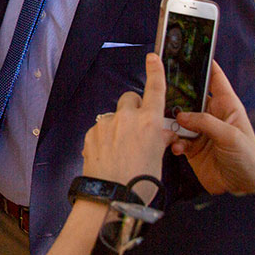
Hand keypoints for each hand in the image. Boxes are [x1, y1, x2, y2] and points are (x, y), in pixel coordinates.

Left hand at [82, 53, 173, 189]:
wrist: (111, 196)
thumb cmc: (139, 182)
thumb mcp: (158, 159)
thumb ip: (159, 139)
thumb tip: (162, 133)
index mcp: (149, 122)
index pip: (155, 89)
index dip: (155, 71)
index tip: (153, 58)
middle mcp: (127, 118)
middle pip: (130, 99)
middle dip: (134, 109)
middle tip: (137, 129)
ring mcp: (106, 124)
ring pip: (114, 115)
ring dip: (119, 125)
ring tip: (121, 148)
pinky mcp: (91, 133)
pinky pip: (101, 128)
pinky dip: (106, 136)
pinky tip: (109, 154)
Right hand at [170, 61, 254, 193]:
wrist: (241, 190)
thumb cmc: (248, 160)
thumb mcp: (231, 137)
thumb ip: (206, 123)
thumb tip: (182, 115)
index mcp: (228, 107)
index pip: (216, 80)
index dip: (205, 65)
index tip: (191, 52)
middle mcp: (213, 116)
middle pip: (192, 97)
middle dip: (179, 94)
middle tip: (163, 88)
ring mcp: (201, 132)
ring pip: (180, 118)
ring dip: (172, 122)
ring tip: (169, 126)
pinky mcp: (192, 147)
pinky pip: (177, 138)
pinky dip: (174, 141)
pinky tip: (176, 147)